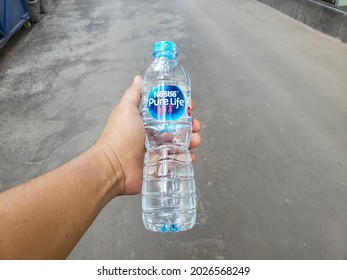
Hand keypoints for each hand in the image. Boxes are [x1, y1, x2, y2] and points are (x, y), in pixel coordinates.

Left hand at [96, 76, 200, 196]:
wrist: (115, 167)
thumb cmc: (120, 137)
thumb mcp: (127, 110)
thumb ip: (134, 94)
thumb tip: (138, 78)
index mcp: (147, 121)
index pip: (167, 111)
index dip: (180, 108)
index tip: (189, 105)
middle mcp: (153, 135)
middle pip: (178, 127)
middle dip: (190, 125)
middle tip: (196, 125)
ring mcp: (158, 151)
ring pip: (181, 143)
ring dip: (192, 140)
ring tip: (196, 140)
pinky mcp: (161, 165)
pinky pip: (178, 160)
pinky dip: (187, 157)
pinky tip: (190, 155)